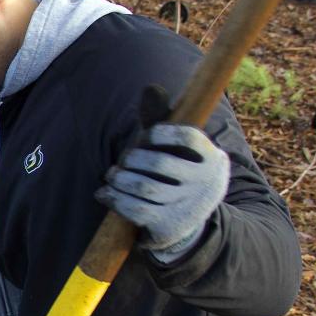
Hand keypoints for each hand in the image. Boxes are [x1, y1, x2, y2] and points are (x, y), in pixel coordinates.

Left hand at [96, 98, 228, 259]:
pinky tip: (103, 193)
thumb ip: (161, 119)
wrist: (185, 223)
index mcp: (211, 158)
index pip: (188, 137)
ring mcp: (189, 207)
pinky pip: (136, 210)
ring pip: (144, 186)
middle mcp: (206, 183)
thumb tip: (151, 87)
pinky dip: (114, 199)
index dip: (162, 132)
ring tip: (112, 176)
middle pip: (159, 162)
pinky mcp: (169, 227)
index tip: (147, 136)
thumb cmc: (174, 172)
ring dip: (119, 178)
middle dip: (132, 158)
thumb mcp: (173, 147)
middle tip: (123, 161)